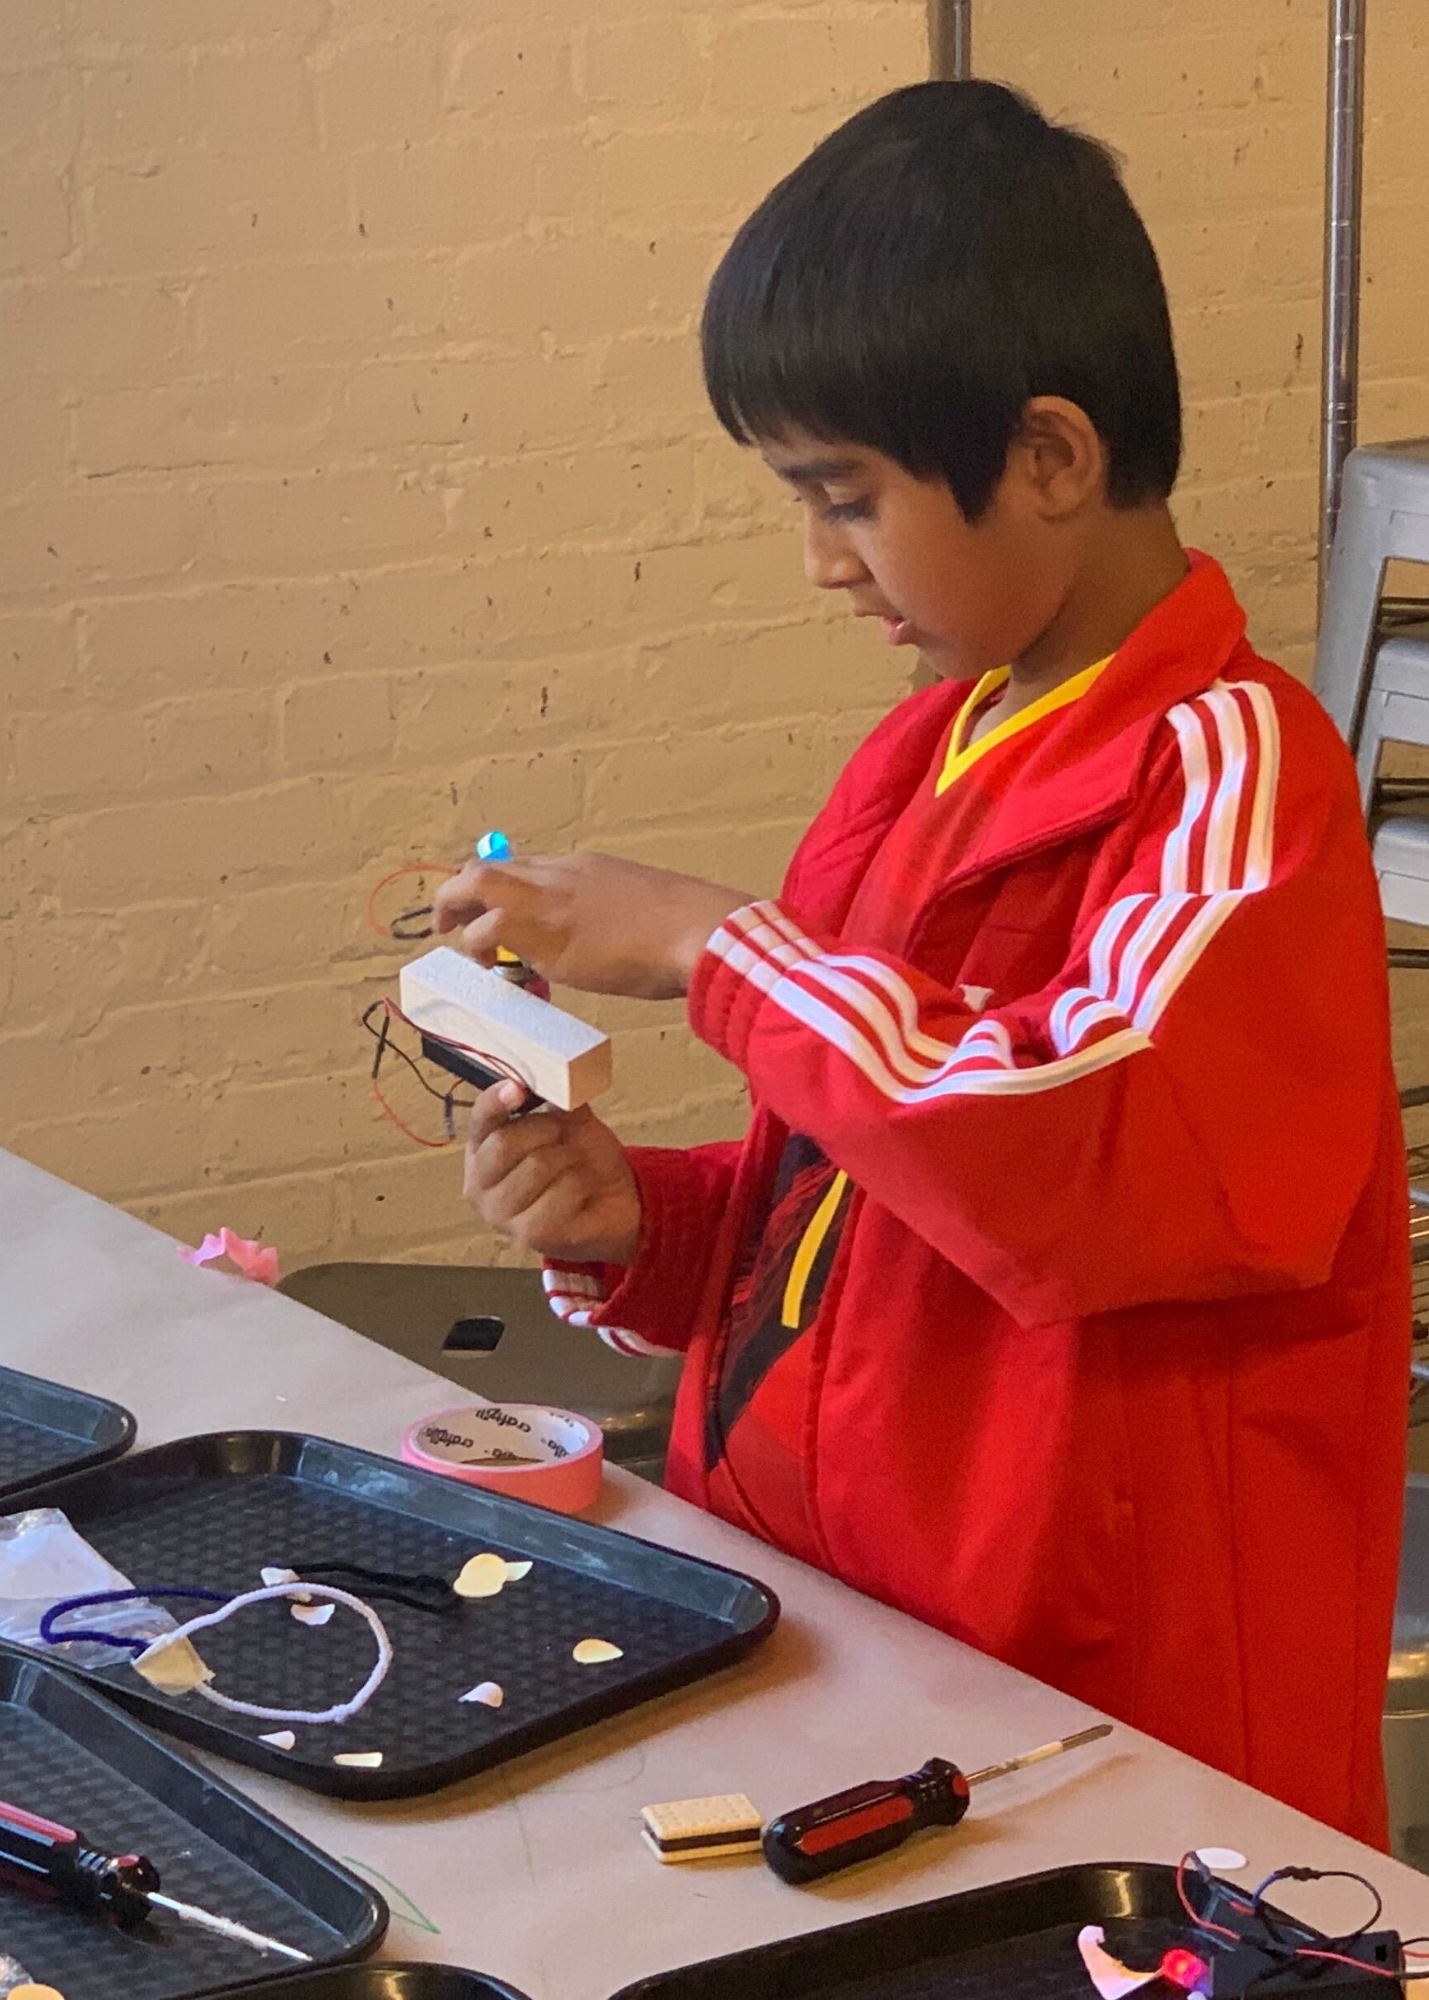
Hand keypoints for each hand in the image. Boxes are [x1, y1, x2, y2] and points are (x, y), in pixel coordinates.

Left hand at [433, 851, 750, 998]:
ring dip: (458, 916)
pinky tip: (493, 972)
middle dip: (458, 893)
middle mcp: (558, 874)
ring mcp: (547, 898)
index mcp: (585, 868)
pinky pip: (486, 931)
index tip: (491, 913)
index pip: (524, 867)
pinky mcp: (541, 931)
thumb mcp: (645, 909)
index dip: (499, 891)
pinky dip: (479, 950)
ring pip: (474, 885)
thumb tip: (613, 943)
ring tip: (462, 948)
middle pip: (487, 867)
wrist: (699, 930)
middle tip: (448, 922)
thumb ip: (617, 918)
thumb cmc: (688, 929)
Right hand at [464, 1082, 642, 1263]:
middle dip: (546, 1130)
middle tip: (564, 1136)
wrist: (617, 1201)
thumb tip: (552, 1075)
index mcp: (482, 1150)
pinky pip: (561, 1193)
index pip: (479, 1121)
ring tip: (575, 1168)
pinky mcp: (529, 1235)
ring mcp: (501, 1214)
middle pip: (504, 1143)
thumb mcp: (570, 1120)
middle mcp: (480, 1185)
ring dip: (569, 1159)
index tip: (516, 1086)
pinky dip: (581, 1184)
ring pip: (537, 1165)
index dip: (495, 1102)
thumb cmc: (583, 1160)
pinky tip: (581, 1192)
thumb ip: (555, 1098)